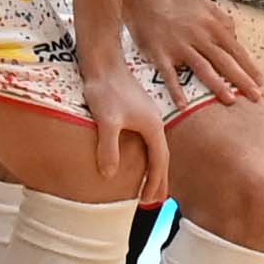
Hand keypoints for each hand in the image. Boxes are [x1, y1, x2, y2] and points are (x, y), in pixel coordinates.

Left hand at [80, 58, 169, 203]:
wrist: (102, 61)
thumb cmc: (105, 89)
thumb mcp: (106, 120)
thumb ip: (108, 147)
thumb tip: (109, 175)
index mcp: (152, 127)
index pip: (159, 161)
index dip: (155, 182)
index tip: (148, 201)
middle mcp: (154, 122)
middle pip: (161, 157)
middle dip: (159, 180)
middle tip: (155, 202)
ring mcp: (146, 115)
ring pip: (154, 147)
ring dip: (153, 168)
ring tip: (148, 184)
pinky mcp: (135, 110)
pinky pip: (145, 139)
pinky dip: (145, 154)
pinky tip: (134, 157)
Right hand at [129, 0, 260, 104]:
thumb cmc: (175, 2)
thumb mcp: (204, 5)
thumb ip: (222, 20)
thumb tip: (235, 37)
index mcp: (211, 26)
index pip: (235, 49)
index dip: (249, 67)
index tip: (260, 82)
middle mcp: (199, 36)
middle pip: (224, 61)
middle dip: (242, 80)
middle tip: (255, 97)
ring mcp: (179, 46)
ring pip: (202, 67)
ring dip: (217, 85)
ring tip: (230, 100)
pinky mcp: (160, 54)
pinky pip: (170, 75)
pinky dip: (176, 90)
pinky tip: (183, 105)